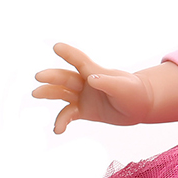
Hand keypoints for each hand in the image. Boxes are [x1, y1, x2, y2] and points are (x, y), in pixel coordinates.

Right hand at [33, 42, 153, 133]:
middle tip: (39, 76)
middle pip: (66, 78)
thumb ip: (108, 82)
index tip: (57, 46)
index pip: (80, 61)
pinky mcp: (84, 110)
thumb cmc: (135, 92)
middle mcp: (86, 83)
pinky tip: (58, 131)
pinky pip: (68, 115)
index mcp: (96, 72)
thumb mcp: (124, 87)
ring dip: (49, 93)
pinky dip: (61, 121)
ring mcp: (83, 97)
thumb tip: (90, 79)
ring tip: (36, 94)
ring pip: (62, 94)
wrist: (141, 106)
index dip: (69, 53)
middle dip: (52, 77)